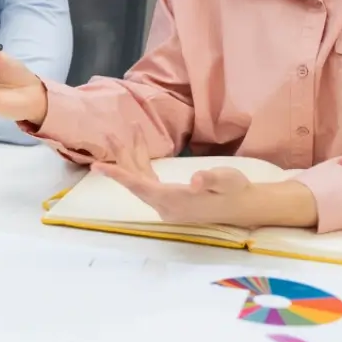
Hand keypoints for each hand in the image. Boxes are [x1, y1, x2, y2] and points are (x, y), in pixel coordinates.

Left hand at [93, 132, 258, 225]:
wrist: (244, 205)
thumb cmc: (235, 190)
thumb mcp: (227, 180)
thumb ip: (212, 179)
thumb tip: (196, 180)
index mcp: (174, 201)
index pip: (140, 186)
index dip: (119, 175)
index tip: (97, 166)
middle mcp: (165, 206)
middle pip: (135, 181)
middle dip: (121, 159)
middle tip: (109, 135)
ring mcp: (166, 205)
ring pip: (141, 180)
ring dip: (131, 158)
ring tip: (120, 135)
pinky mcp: (170, 200)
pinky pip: (149, 181)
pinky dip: (142, 164)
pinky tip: (138, 149)